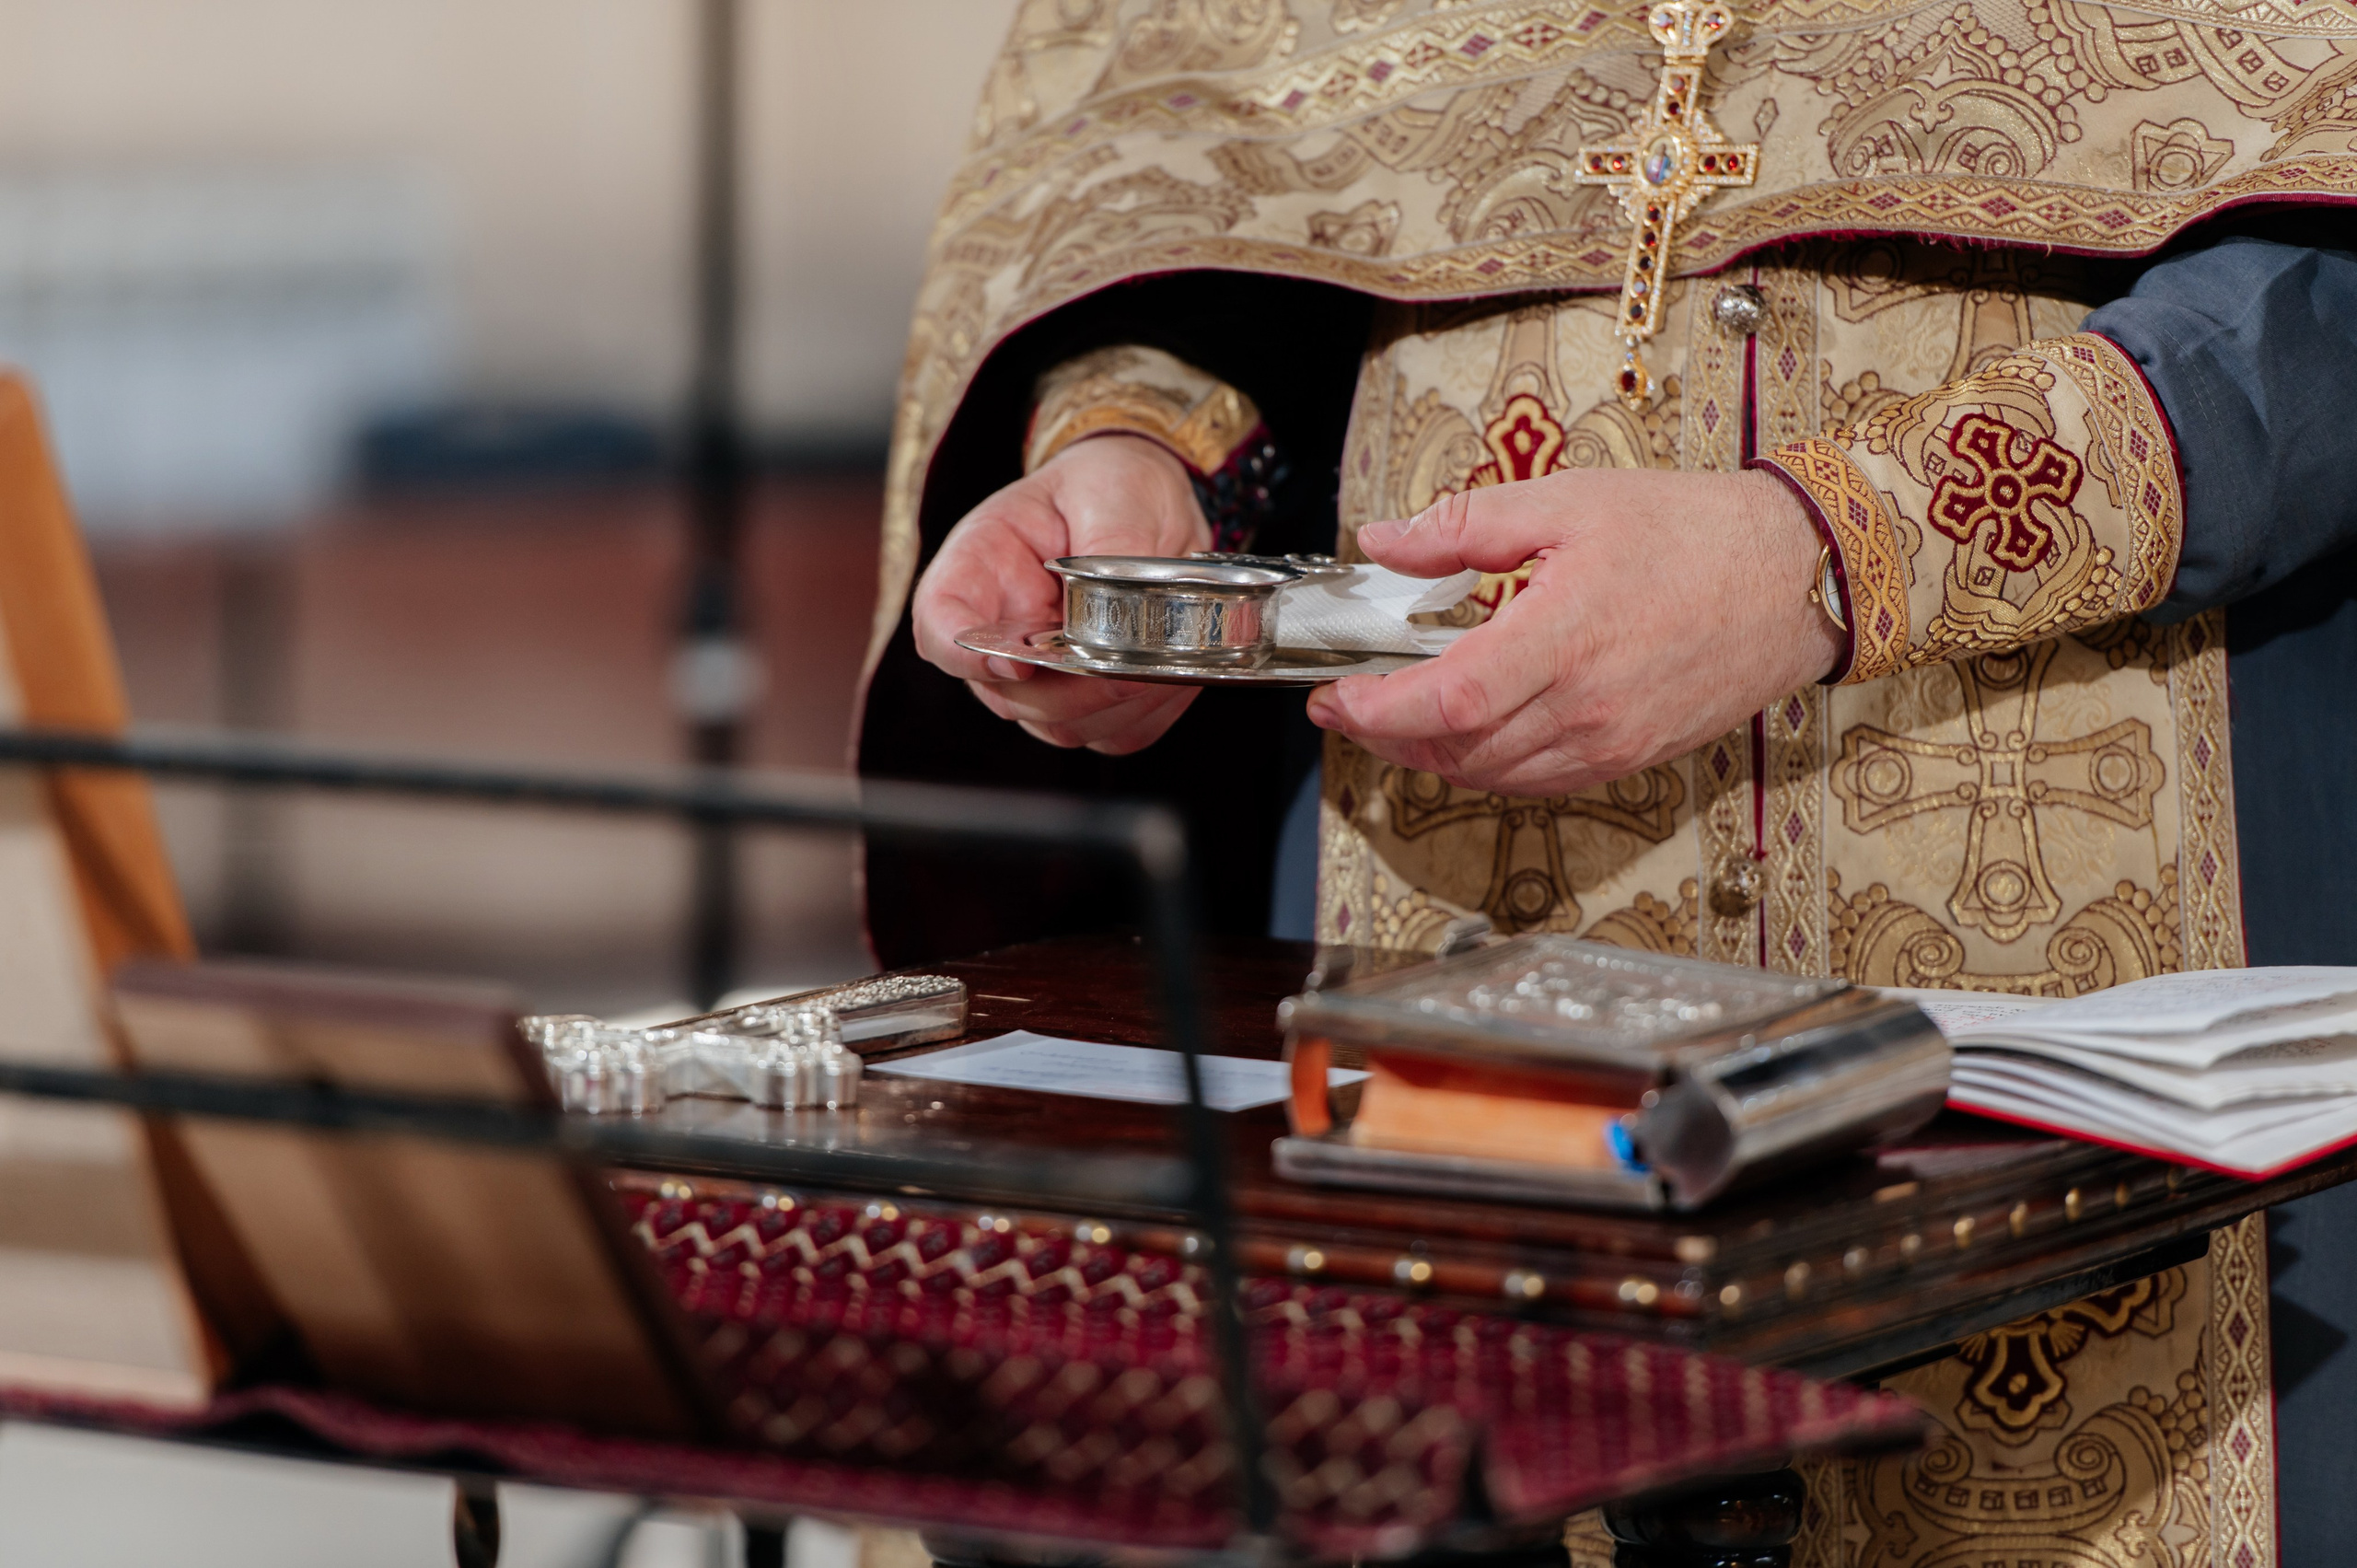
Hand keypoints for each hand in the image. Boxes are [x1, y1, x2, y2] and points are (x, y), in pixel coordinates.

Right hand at [912, 434, 1209, 753]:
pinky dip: (1147, 715)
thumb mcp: (1109, 492)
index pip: (938, 624)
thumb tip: (1115, 617)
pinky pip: (1112, 734)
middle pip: (1007, 695)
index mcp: (979, 565)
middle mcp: (999, 630)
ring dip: (1116, 705)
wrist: (1147, 499)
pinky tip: (1172, 674)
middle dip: (1072, 691)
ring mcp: (1039, 674)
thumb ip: (1107, 549)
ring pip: (1061, 726)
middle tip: (1130, 661)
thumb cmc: (1110, 484)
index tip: (1014, 663)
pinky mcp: (1087, 698)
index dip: (966, 655)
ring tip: (1163, 660)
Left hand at [1305, 467, 1846, 796]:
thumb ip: (1464, 525)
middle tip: (1350, 702)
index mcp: (1562, 639)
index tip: (1333, 696)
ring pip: (1491, 776)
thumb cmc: (1694, 532)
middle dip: (1386, 736)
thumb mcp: (1569, 502)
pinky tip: (1468, 732)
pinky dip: (1486, 767)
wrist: (1798, 575)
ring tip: (1398, 717)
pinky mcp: (1630, 759)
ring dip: (1432, 757)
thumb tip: (1384, 543)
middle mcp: (1584, 708)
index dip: (1375, 711)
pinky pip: (1536, 782)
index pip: (1443, 702)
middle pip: (1455, 752)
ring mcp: (1610, 743)